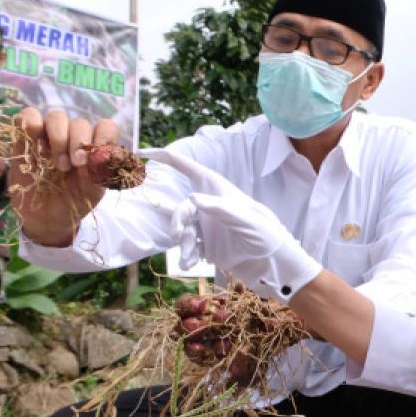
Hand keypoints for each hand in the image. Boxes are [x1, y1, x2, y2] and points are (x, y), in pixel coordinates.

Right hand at [9, 109, 116, 245]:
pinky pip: (28, 115)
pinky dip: (31, 122)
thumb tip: (99, 155)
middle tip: (69, 167)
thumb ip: (98, 175)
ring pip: (56, 117)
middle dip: (76, 143)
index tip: (90, 160)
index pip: (106, 127)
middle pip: (79, 123)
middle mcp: (74, 138)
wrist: (45, 218)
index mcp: (95, 149)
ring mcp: (50, 136)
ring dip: (57, 136)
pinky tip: (34, 141)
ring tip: (53, 162)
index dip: (102, 137)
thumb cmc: (72, 203)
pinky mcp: (26, 137)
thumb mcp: (90, 194)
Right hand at [140, 148, 321, 301]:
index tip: (143, 153)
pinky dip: (186, 254)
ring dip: (183, 242)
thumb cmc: (265, 234)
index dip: (167, 159)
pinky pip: (188, 246)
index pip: (189, 169)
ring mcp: (208, 225)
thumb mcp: (246, 220)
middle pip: (182, 207)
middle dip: (178, 220)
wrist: (272, 263)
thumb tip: (192, 198)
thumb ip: (220, 208)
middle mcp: (210, 206)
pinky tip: (190, 263)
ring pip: (184, 228)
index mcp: (219, 191)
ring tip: (190, 257)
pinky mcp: (207, 244)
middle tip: (180, 235)